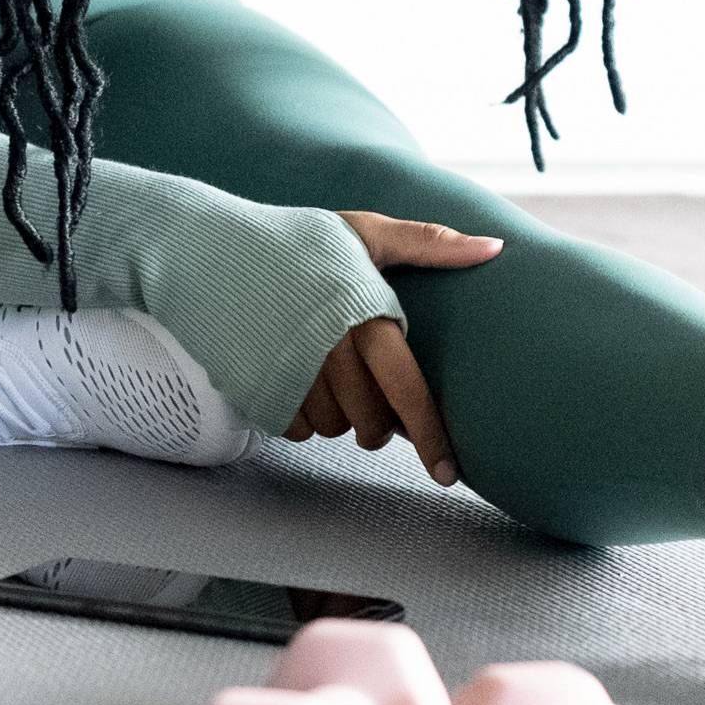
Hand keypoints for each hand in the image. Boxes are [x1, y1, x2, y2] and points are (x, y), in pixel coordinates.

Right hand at [282, 211, 502, 485]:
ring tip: (327, 376)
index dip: (430, 436)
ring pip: (333, 428)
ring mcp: (290, 374)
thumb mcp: (364, 232)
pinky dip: (302, 416)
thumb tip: (494, 247)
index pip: (407, 392)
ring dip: (338, 416)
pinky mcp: (257, 390)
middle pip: (371, 423)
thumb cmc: (293, 239)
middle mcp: (329, 350)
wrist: (210, 250)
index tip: (448, 472)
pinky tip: (297, 382)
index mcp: (364, 316)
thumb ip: (429, 243)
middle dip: (378, 423)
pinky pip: (295, 429)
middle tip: (369, 393)